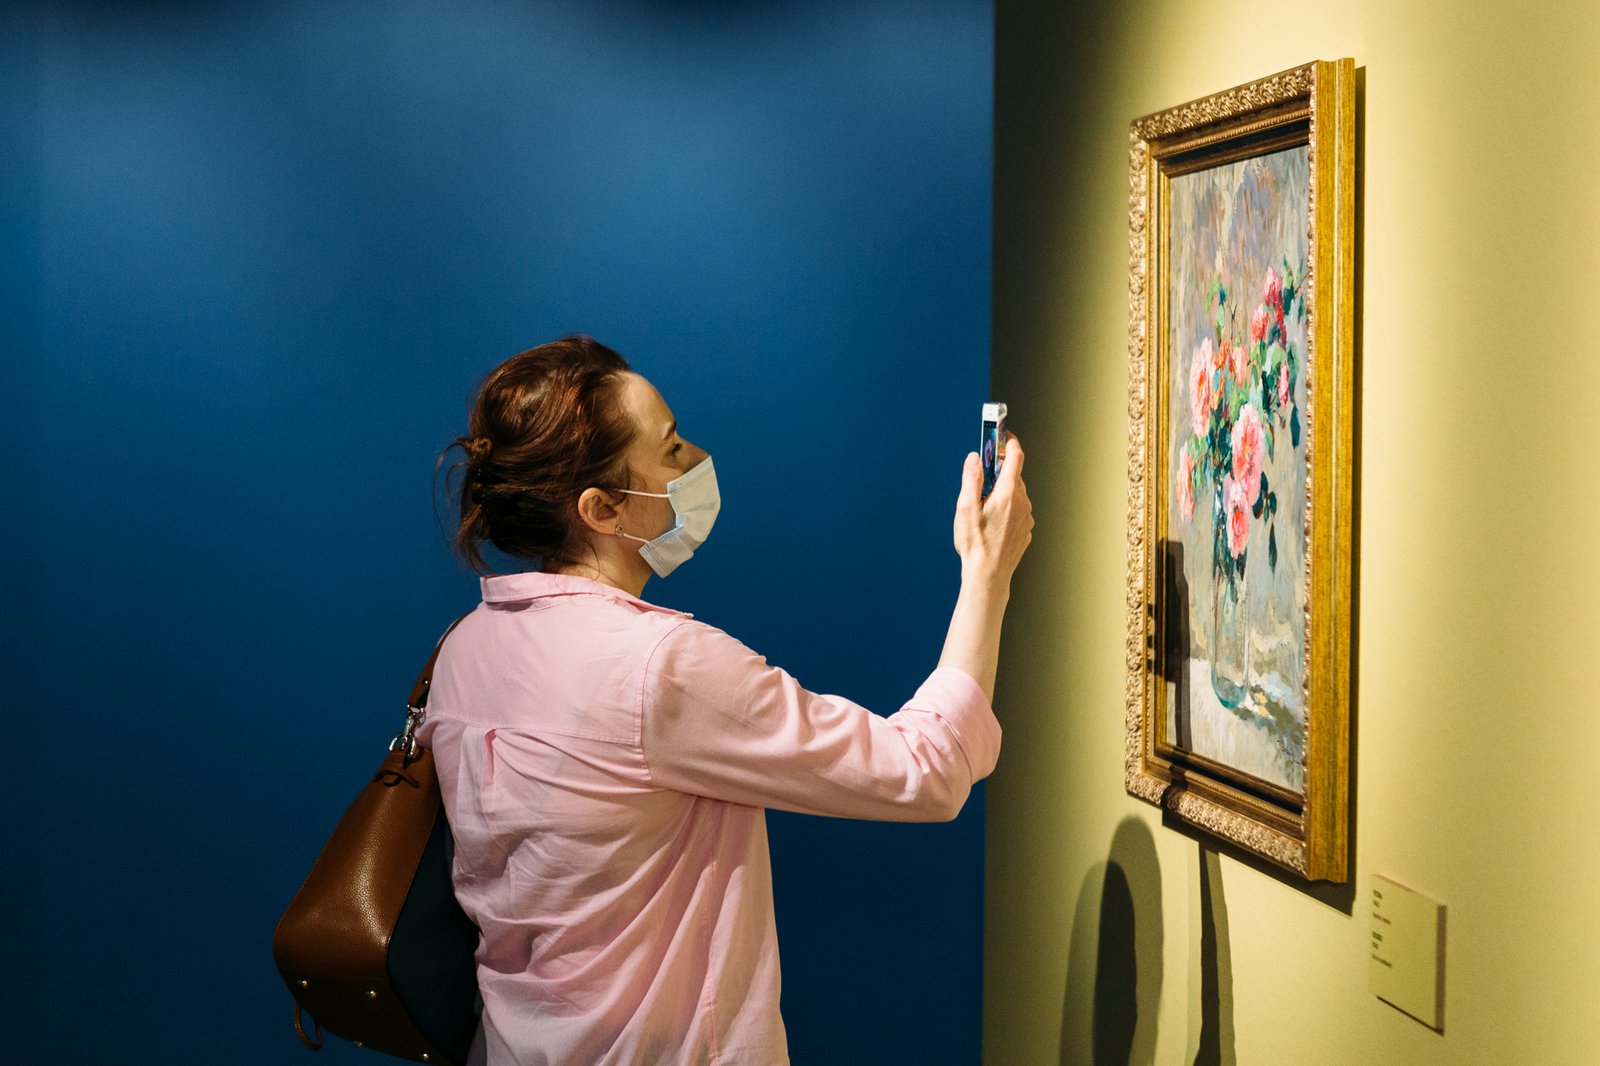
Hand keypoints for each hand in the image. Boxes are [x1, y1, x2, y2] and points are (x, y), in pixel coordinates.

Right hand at [953, 432, 1032, 585]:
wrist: (988, 576)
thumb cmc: (975, 545)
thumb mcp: (965, 508)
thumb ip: (971, 479)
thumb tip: (975, 458)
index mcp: (1007, 493)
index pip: (1015, 456)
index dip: (1009, 442)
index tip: (1002, 436)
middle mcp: (1022, 503)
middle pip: (1014, 475)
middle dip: (1000, 470)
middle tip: (982, 475)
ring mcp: (1026, 518)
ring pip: (1016, 493)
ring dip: (1002, 491)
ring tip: (983, 506)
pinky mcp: (1026, 530)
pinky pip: (1018, 510)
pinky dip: (1007, 508)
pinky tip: (992, 522)